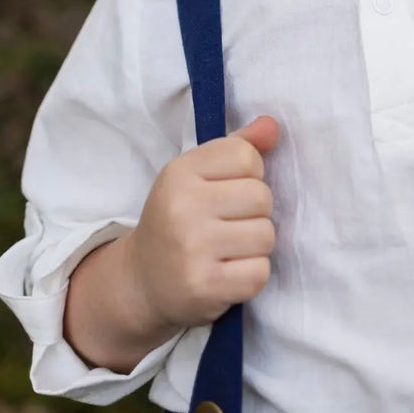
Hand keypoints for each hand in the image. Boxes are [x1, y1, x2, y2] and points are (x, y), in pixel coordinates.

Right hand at [123, 115, 279, 331]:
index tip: (229, 190)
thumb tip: (272, 126)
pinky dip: (251, 275)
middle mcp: (182, 206)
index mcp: (180, 172)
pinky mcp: (204, 286)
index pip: (246, 156)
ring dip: (256, 245)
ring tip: (229, 249)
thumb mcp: (197, 175)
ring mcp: (192, 248)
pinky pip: (259, 273)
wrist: (141, 281)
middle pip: (261, 196)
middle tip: (230, 224)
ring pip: (266, 235)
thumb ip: (238, 147)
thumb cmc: (179, 218)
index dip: (249, 174)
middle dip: (256, 212)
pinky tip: (228, 273)